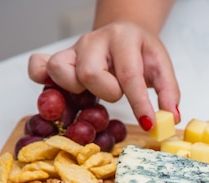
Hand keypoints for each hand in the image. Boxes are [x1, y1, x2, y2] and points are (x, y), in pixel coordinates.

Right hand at [28, 21, 180, 125]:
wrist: (124, 31)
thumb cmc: (141, 52)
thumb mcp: (161, 67)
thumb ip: (168, 93)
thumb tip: (170, 119)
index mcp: (124, 39)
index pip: (130, 75)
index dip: (139, 103)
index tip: (148, 124)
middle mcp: (95, 40)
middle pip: (89, 73)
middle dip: (106, 92)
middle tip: (116, 94)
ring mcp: (73, 48)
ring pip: (59, 69)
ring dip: (76, 90)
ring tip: (91, 93)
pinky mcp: (59, 58)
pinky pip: (38, 66)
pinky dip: (43, 82)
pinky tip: (61, 93)